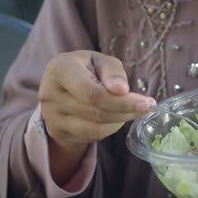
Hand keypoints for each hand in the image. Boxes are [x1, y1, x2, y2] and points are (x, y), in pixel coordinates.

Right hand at [38, 50, 154, 184]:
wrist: (63, 87)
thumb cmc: (87, 69)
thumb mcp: (101, 62)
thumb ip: (112, 71)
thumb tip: (121, 90)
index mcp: (59, 69)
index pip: (91, 92)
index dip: (119, 101)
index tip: (145, 102)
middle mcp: (49, 93)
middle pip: (95, 111)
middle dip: (126, 110)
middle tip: (147, 106)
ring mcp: (51, 115)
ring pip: (95, 127)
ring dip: (121, 120)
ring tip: (135, 110)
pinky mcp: (58, 131)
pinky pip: (91, 136)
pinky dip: (111, 128)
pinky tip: (119, 117)